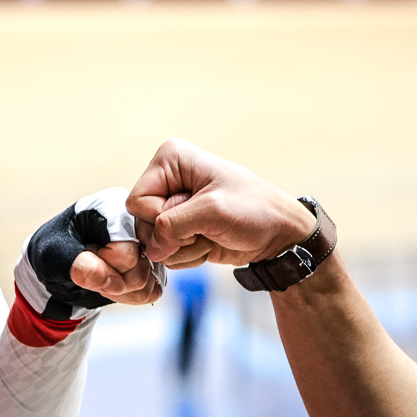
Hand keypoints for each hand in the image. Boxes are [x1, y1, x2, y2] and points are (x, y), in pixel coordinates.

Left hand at [17, 188, 165, 317]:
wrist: (58, 262)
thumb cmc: (54, 249)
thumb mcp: (54, 254)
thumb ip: (80, 266)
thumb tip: (114, 284)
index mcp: (115, 208)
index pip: (126, 253)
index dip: (102, 265)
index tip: (85, 252)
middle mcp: (138, 222)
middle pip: (141, 270)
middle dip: (111, 280)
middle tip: (90, 267)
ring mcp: (149, 243)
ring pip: (149, 283)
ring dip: (118, 290)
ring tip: (99, 274)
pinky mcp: (153, 262)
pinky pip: (153, 291)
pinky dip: (129, 295)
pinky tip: (111, 282)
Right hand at [127, 139, 315, 268]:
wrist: (279, 234)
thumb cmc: (255, 210)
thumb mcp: (213, 211)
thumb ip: (172, 226)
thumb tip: (151, 250)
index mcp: (171, 160)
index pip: (138, 201)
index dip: (161, 217)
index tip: (195, 214)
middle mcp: (167, 181)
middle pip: (143, 224)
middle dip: (175, 235)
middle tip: (206, 227)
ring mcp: (173, 208)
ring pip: (154, 243)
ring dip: (185, 247)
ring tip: (211, 233)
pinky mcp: (181, 230)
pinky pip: (167, 254)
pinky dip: (190, 255)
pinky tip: (211, 242)